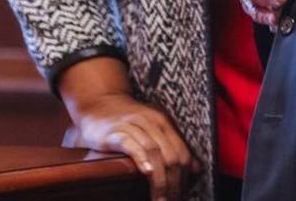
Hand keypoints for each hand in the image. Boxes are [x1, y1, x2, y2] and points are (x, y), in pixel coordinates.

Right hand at [59, 59, 196, 200]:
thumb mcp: (153, 130)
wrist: (99, 104)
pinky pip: (131, 144)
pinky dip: (141, 159)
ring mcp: (133, 125)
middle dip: (174, 182)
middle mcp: (151, 122)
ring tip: (160, 198)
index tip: (182, 193)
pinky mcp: (115, 132)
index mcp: (163, 123)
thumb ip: (173, 147)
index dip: (185, 176)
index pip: (182, 152)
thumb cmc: (127, 121)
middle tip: (172, 199)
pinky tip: (146, 172)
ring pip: (154, 152)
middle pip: (170, 155)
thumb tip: (197, 168)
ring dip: (159, 180)